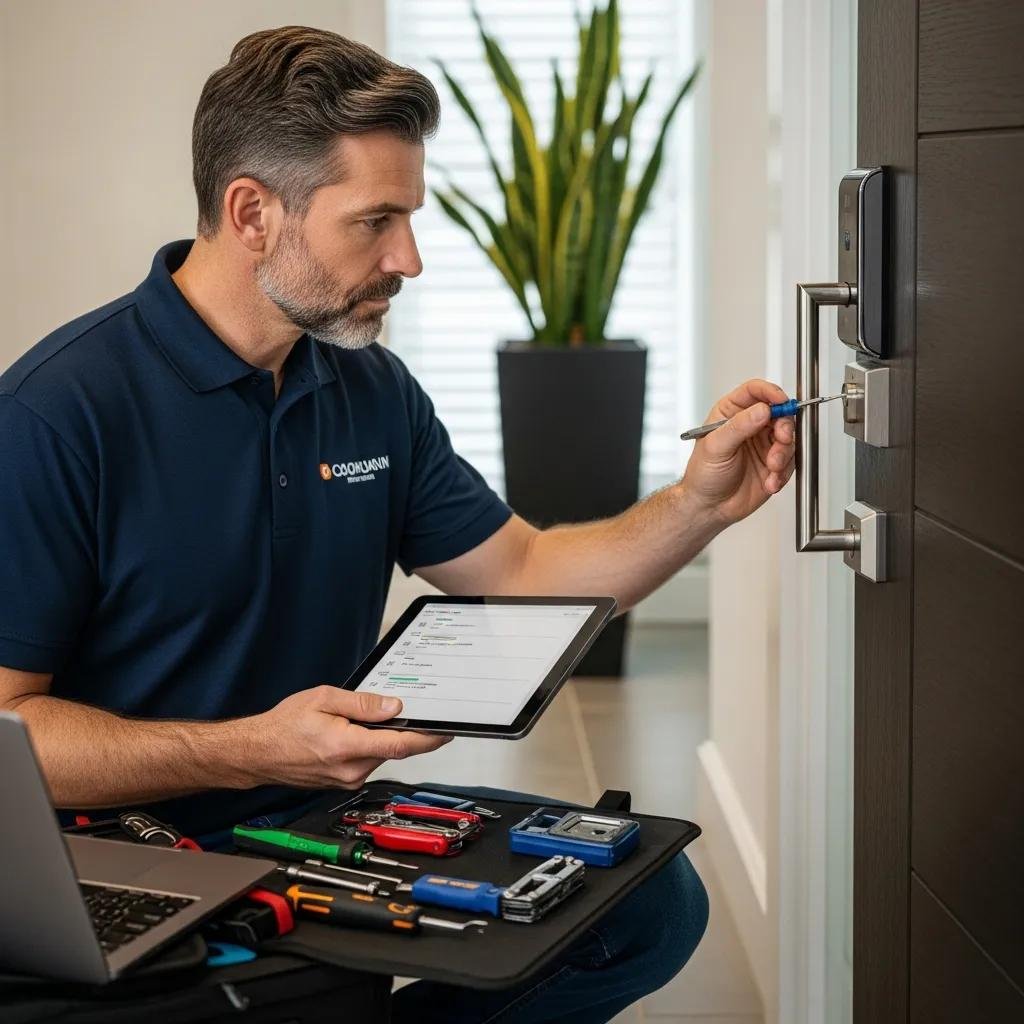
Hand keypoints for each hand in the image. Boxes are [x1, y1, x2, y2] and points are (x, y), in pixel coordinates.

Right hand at [245, 685, 450, 789]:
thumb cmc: (283, 726)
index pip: (399, 745)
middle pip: (393, 750)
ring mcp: (347, 780)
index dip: (427, 738)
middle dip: (401, 730)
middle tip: (400, 709)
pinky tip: (354, 733)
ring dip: (382, 738)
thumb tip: (393, 707)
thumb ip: (362, 704)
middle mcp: (350, 770)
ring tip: (360, 719)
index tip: (445, 731)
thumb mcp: (323, 700)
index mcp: (346, 747)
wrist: (257, 753)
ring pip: (381, 756)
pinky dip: (370, 747)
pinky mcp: (344, 782)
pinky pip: (368, 762)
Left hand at [681, 379, 796, 526]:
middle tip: (781, 438)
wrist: (709, 507)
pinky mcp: (774, 464)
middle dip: (784, 426)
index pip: (754, 392)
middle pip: (778, 413)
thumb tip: (761, 410)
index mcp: (731, 414)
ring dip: (783, 453)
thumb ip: (739, 427)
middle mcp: (750, 426)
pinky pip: (790, 462)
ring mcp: (763, 444)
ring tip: (771, 466)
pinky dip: (783, 472)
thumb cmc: (703, 475)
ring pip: (788, 438)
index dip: (770, 392)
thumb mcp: (716, 447)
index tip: (780, 400)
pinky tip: (770, 481)